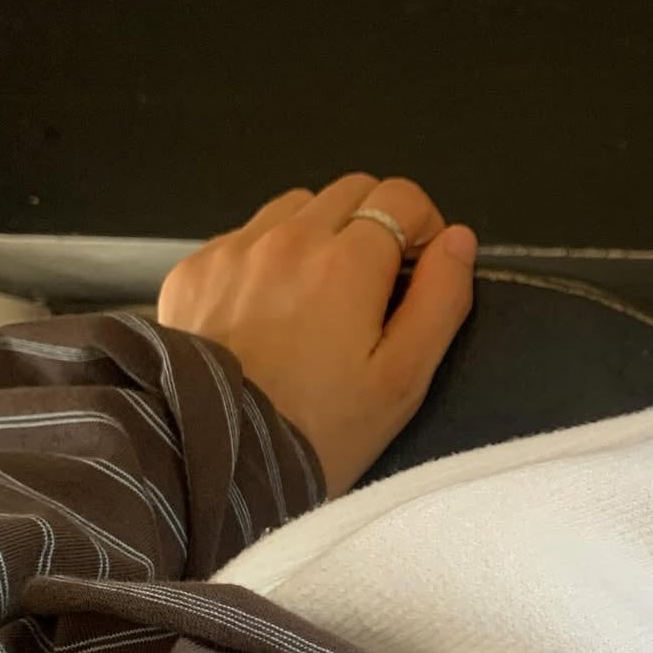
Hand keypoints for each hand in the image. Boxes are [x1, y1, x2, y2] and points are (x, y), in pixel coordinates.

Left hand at [157, 175, 476, 497]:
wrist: (218, 462)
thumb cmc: (317, 431)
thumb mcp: (403, 379)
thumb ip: (440, 300)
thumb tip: (458, 241)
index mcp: (346, 263)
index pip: (400, 196)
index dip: (422, 226)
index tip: (418, 268)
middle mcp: (287, 240)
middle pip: (351, 190)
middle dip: (376, 224)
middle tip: (377, 285)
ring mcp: (234, 251)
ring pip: (296, 207)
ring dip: (321, 233)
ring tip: (321, 297)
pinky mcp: (194, 271)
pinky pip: (245, 236)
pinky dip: (268, 257)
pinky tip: (270, 312)